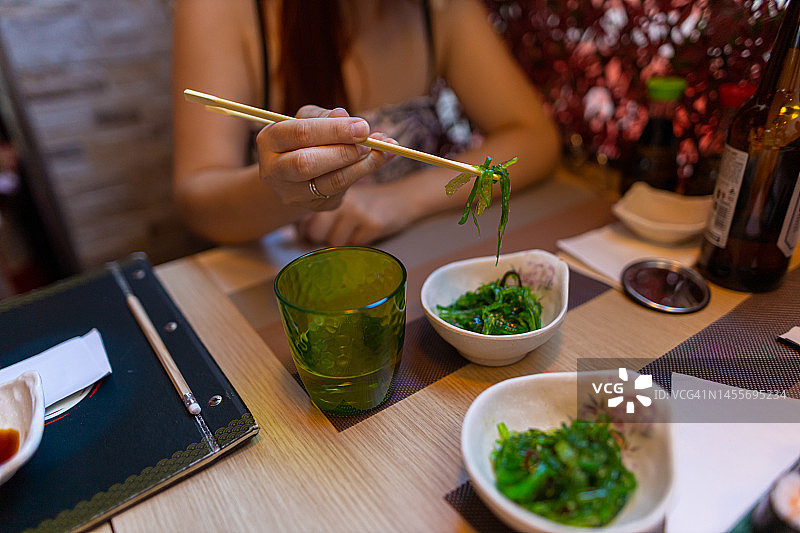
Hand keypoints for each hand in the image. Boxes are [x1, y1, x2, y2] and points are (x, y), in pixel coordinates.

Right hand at [255, 106, 392, 209]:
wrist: (295, 172)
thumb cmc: (304, 138)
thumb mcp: (309, 119)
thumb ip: (325, 116)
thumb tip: (344, 115)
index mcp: (269, 140)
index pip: (300, 133)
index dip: (333, 130)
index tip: (362, 126)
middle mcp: (275, 170)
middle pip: (307, 163)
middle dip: (344, 152)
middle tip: (369, 143)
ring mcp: (293, 193)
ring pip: (329, 182)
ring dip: (361, 166)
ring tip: (382, 151)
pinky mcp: (314, 206)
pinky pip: (342, 192)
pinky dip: (364, 174)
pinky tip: (380, 160)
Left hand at [296, 181, 414, 245]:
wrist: (401, 198)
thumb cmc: (363, 202)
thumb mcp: (340, 198)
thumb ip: (318, 209)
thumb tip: (297, 232)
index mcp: (327, 187)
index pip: (303, 220)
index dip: (307, 228)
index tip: (319, 228)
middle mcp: (339, 197)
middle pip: (314, 233)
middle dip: (323, 236)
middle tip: (339, 228)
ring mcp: (356, 211)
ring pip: (334, 241)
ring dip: (343, 239)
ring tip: (354, 227)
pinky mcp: (372, 223)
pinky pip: (354, 245)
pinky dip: (359, 241)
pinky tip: (366, 229)